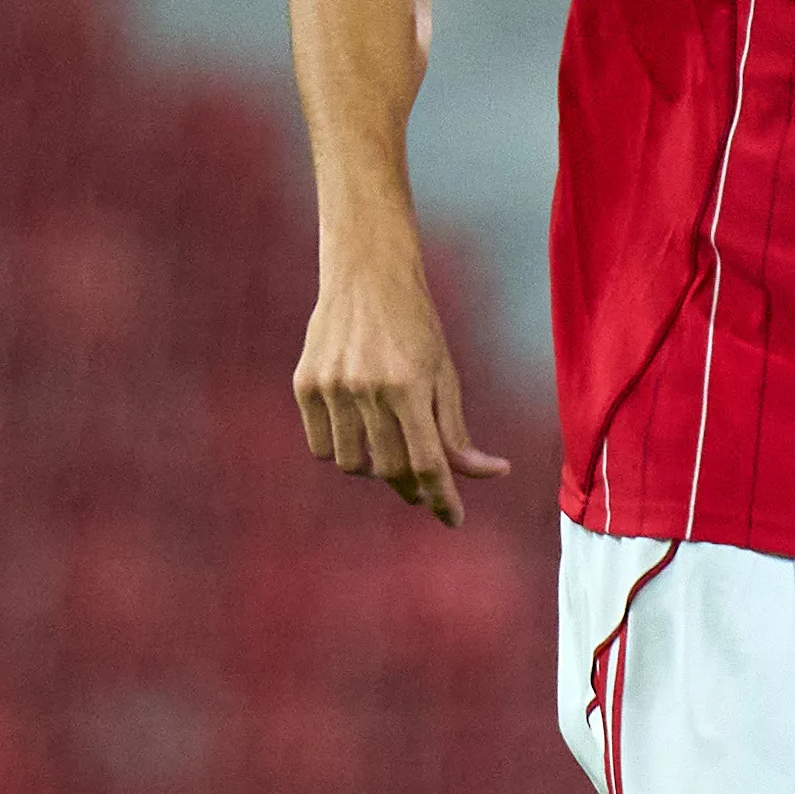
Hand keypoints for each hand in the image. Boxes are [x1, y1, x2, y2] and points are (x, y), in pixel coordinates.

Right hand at [292, 254, 509, 526]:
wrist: (365, 274)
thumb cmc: (415, 326)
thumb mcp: (444, 375)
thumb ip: (457, 429)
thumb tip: (489, 473)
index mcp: (408, 386)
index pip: (428, 462)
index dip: (443, 498)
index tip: (453, 519)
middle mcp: (367, 388)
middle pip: (390, 469)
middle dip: (411, 486)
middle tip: (424, 485)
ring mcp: (331, 387)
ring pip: (353, 464)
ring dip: (374, 468)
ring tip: (387, 446)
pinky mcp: (305, 384)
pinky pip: (321, 446)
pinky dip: (340, 450)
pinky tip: (356, 431)